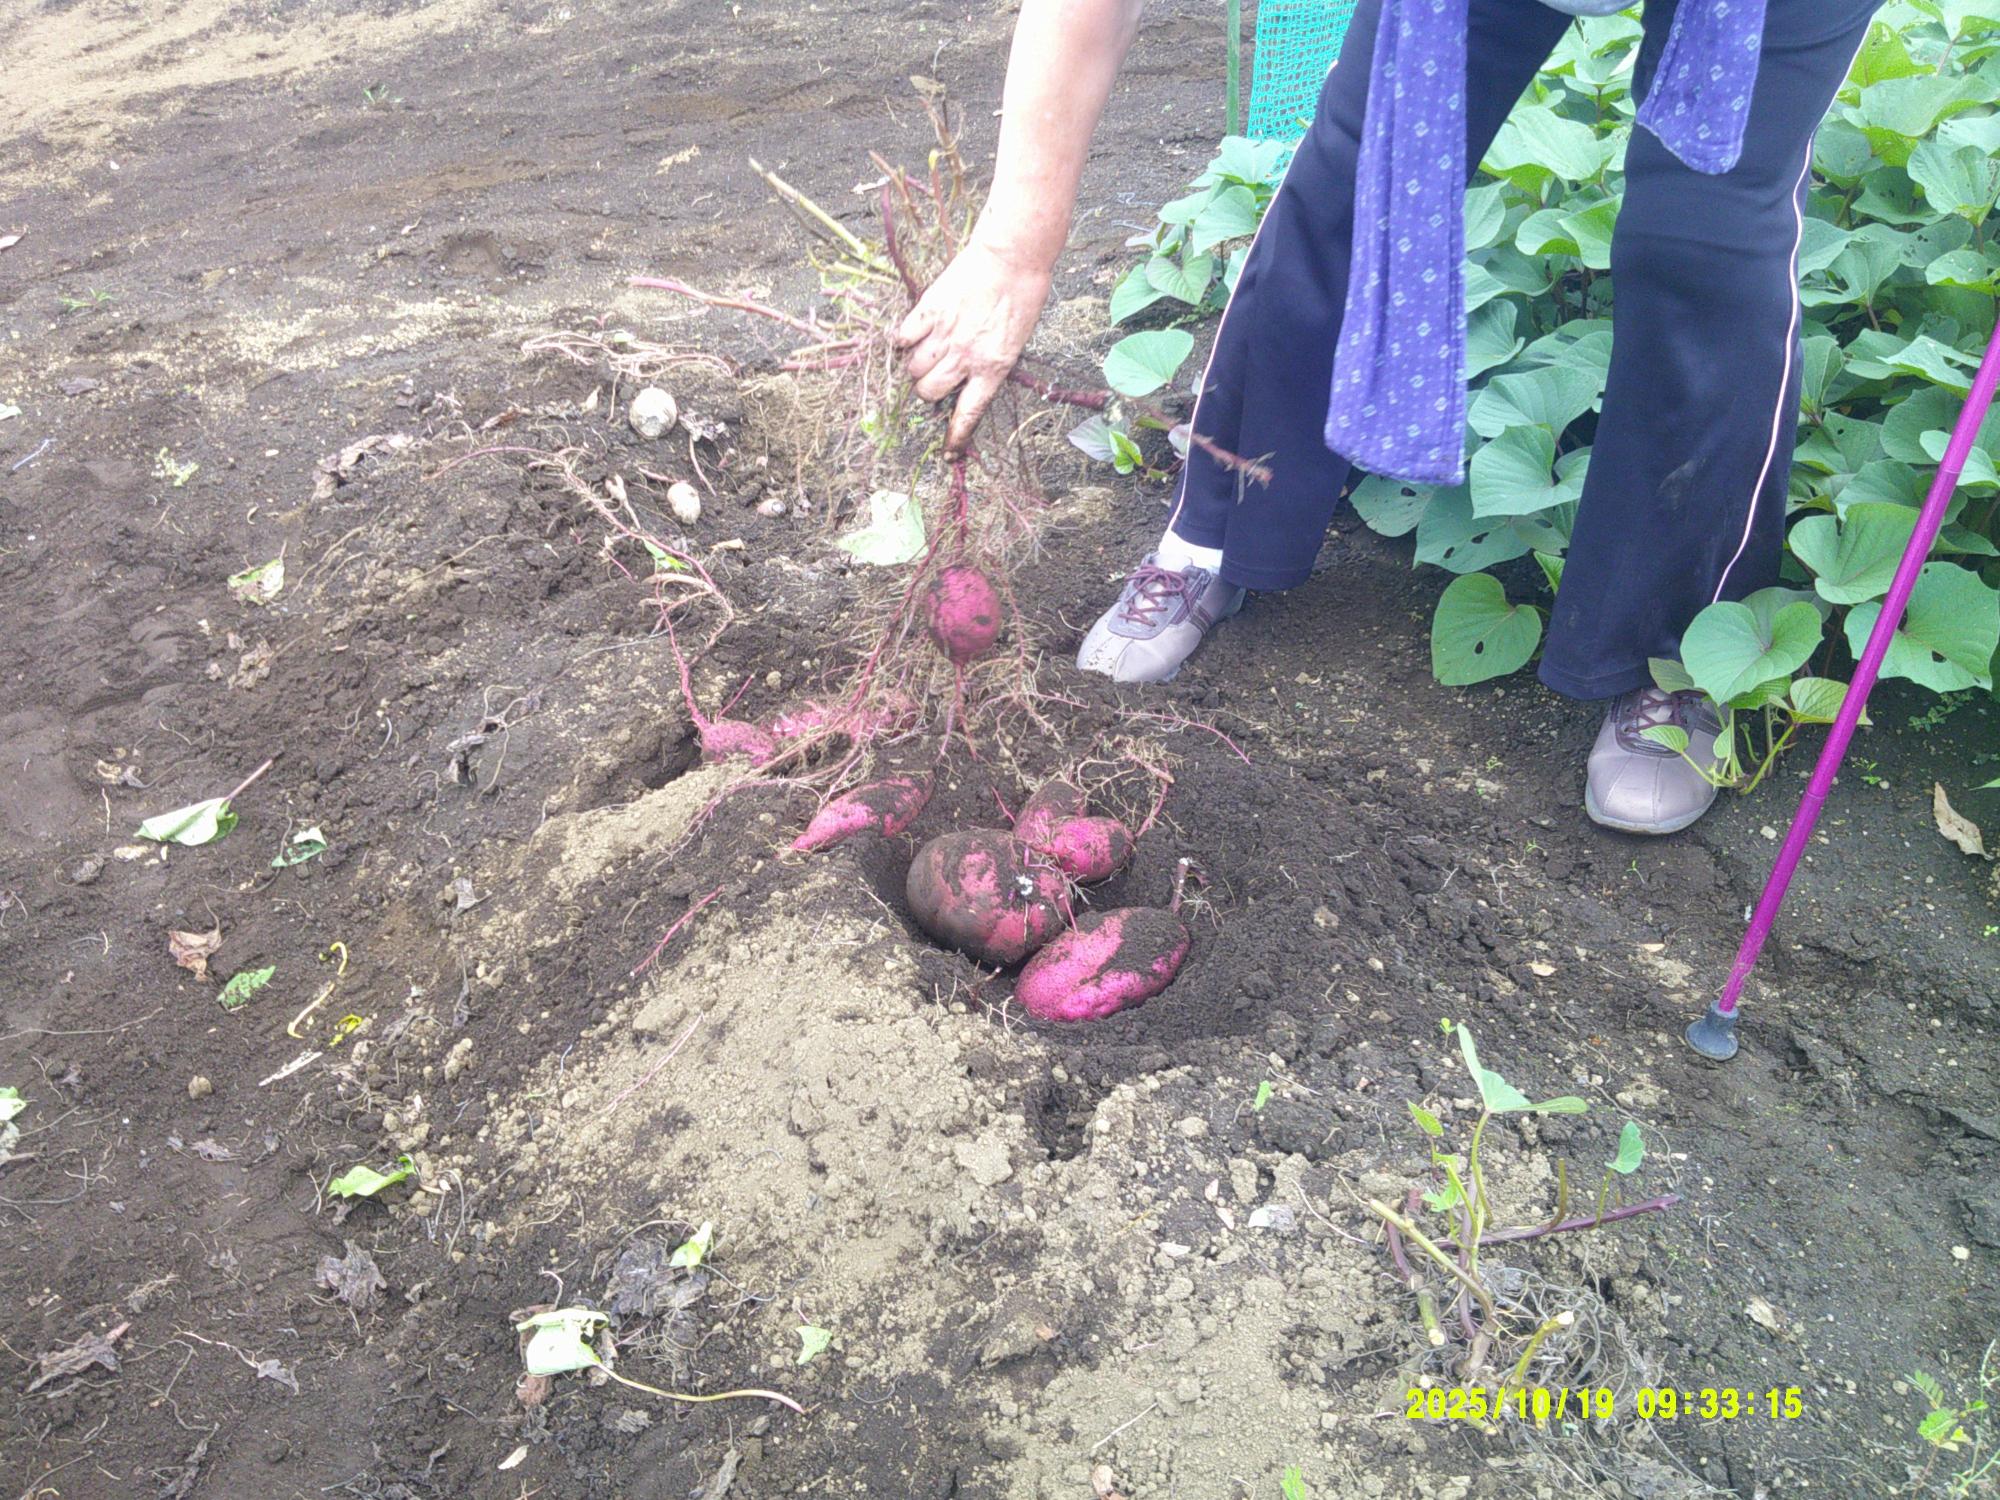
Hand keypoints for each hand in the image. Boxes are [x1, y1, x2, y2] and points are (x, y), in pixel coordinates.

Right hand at [895, 236, 1051, 452]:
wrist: (1013, 256)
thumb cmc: (1022, 296)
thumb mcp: (1014, 341)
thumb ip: (988, 364)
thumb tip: (959, 380)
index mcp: (993, 368)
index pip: (967, 414)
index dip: (955, 437)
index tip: (948, 453)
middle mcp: (966, 357)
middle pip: (929, 392)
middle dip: (927, 391)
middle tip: (933, 377)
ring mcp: (945, 334)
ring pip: (913, 369)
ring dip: (915, 366)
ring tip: (925, 351)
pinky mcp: (929, 310)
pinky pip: (902, 338)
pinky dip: (903, 340)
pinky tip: (911, 334)